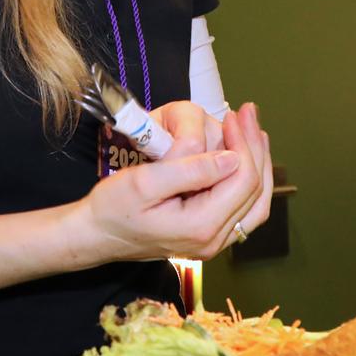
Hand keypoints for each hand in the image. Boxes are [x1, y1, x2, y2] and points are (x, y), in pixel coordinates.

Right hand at [78, 109, 266, 261]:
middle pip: (255, 191)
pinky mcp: (208, 235)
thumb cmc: (113, 207)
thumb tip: (231, 158)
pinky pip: (244, 210)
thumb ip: (190, 170)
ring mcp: (213, 242)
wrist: (97, 234)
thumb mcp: (145, 182)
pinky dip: (250, 182)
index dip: (243, 143)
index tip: (232, 115)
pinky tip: (245, 158)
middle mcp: (213, 240)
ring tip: (255, 131)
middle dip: (255, 147)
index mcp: (200, 226)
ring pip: (256, 203)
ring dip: (258, 164)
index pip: (242, 181)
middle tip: (248, 113)